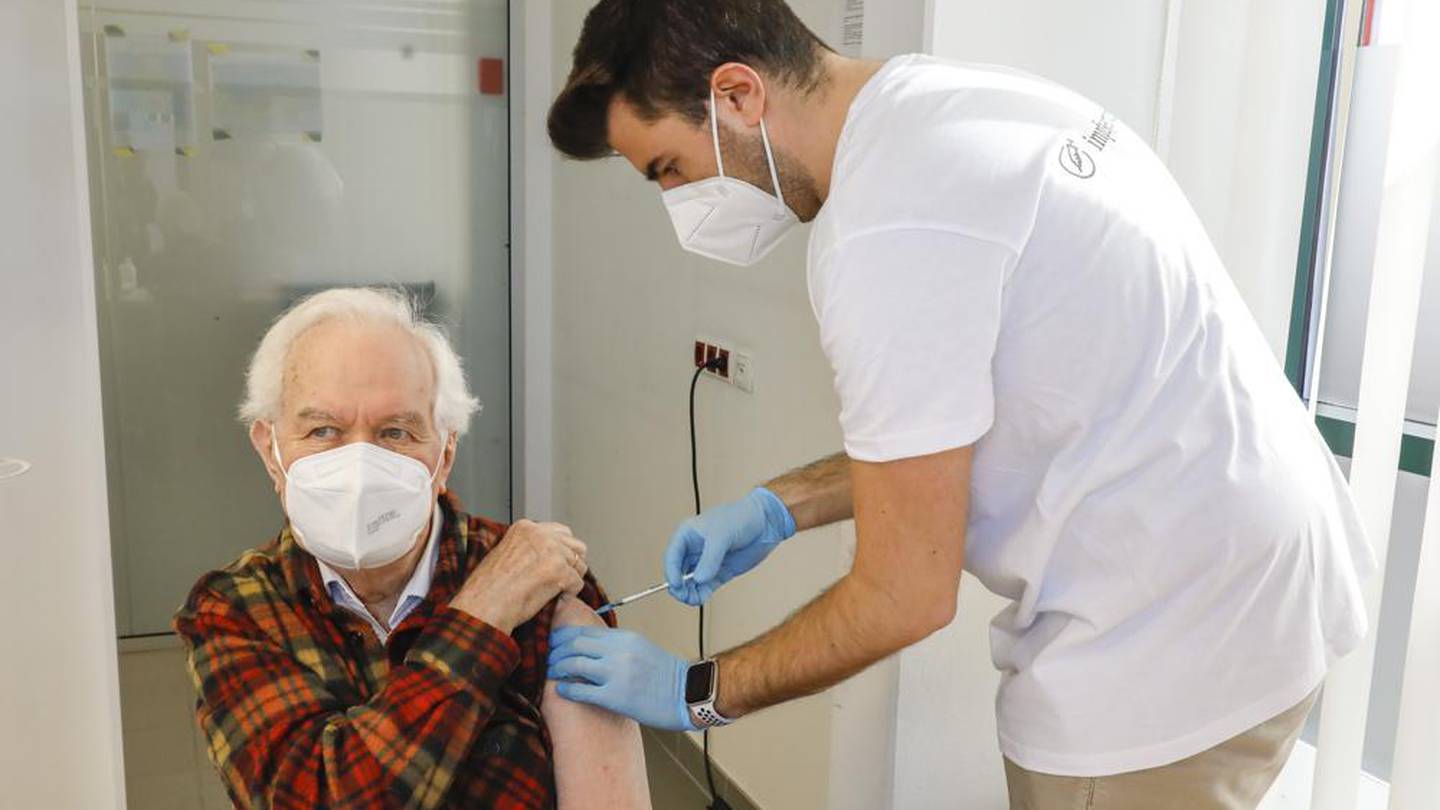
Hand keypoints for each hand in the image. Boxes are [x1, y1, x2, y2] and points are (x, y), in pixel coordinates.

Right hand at [450, 520, 586, 633]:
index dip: (563, 551)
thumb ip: (529, 548)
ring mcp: (552, 552)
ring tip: (553, 593)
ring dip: (570, 581)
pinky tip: (554, 601)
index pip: (561, 532)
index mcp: (526, 528)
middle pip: (576, 546)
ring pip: (579, 565)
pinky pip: (578, 584)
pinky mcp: (560, 571)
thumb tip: (550, 555)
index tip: (557, 565)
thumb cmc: (488, 588)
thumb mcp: (506, 553)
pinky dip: (568, 596)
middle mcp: (541, 535)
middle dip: (571, 564)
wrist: (483, 605)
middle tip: (560, 581)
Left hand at [546, 626, 694, 731]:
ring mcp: (618, 674)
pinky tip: (562, 690)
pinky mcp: (616, 697)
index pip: (584, 630)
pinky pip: (582, 690)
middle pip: (574, 644)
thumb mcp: (640, 648)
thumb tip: (589, 646)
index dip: (562, 636)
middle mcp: (620, 651)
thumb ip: (616, 645)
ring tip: (551, 674)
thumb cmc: (665, 675)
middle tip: (547, 658)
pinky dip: (567, 689)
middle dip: (554, 650)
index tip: (552, 642)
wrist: (687, 694)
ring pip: (574, 663)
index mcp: (625, 637)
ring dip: (557, 668)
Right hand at [664, 487, 795, 605]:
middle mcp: (695, 549)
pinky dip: (701, 594)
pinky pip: (705, 587)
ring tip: (695, 599)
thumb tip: (699, 579)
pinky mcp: (720, 572)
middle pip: (678, 571)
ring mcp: (707, 562)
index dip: (671, 571)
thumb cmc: (741, 518)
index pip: (672, 555)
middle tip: (684, 595)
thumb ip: (710, 558)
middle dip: (679, 585)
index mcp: (688, 534)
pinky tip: (702, 598)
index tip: (676, 585)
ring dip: (689, 592)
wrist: (766, 522)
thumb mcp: (722, 535)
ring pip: (691, 582)